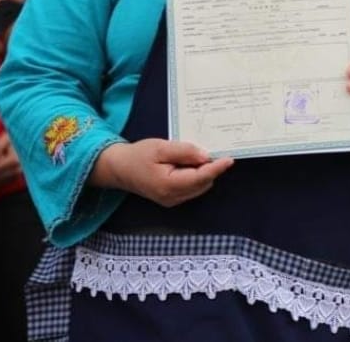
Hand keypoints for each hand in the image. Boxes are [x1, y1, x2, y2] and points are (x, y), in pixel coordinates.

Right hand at [90, 139, 233, 206]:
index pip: (201, 177)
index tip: (230, 159)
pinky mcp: (172, 199)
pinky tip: (188, 164)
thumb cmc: (138, 156)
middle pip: (202, 183)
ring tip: (194, 155)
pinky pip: (192, 188)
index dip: (217, 168)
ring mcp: (172, 201)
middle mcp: (173, 197)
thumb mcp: (161, 147)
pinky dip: (195, 176)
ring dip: (203, 172)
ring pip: (199, 186)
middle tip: (210, 149)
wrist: (119, 169)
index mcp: (169, 185)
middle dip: (210, 168)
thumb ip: (184, 152)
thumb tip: (206, 156)